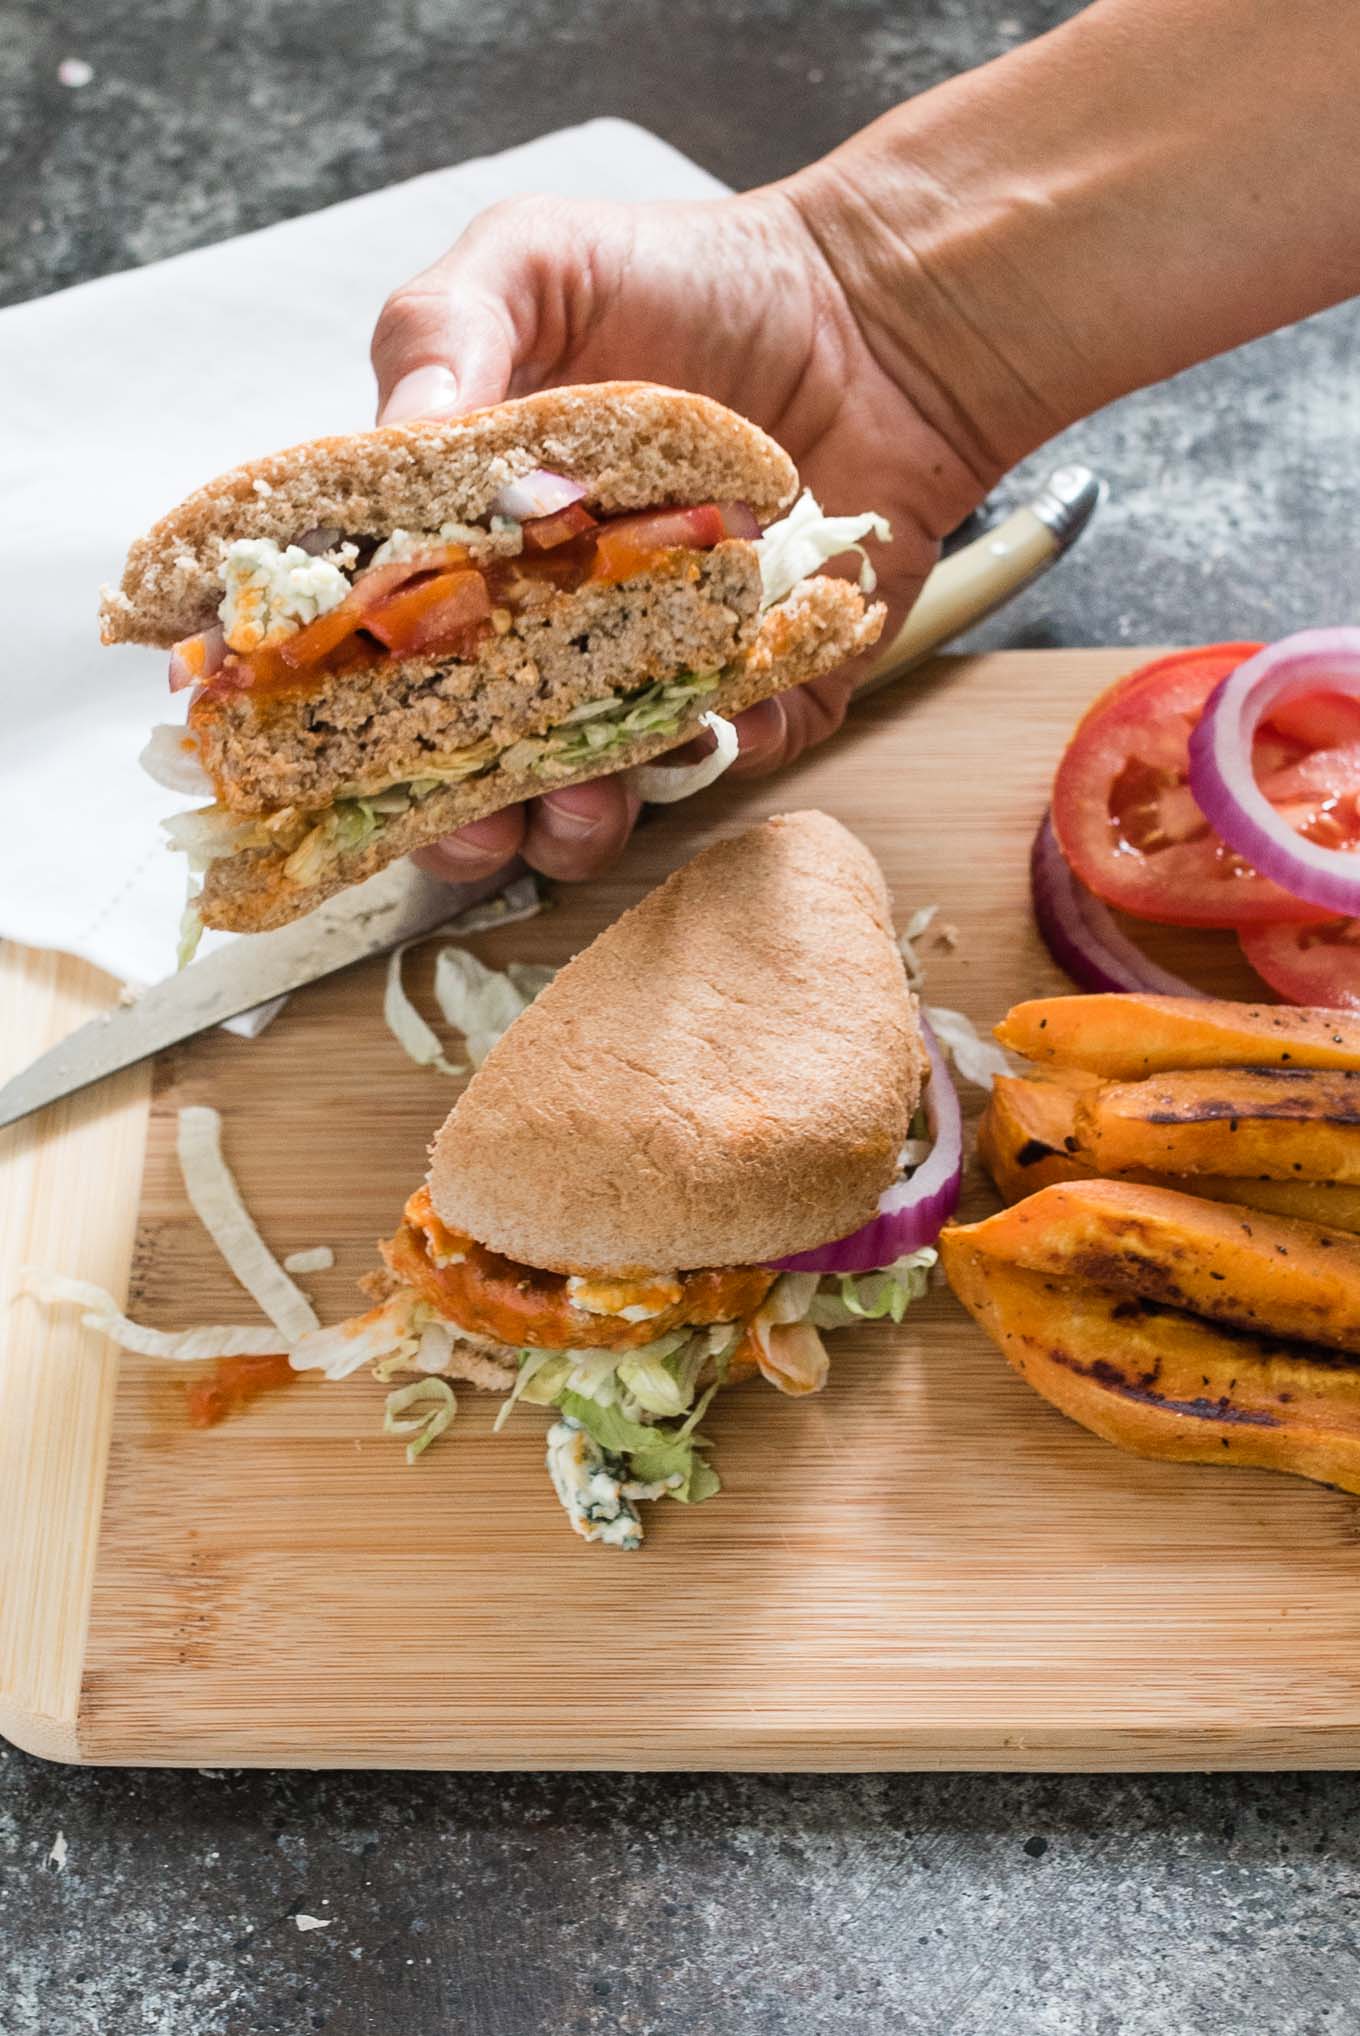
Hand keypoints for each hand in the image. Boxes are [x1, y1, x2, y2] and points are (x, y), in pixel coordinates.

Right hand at [371, 185, 994, 884]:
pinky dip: (723, 751)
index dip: (359, 714)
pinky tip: (721, 719)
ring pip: (601, 785)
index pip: (390, 653)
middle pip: (484, 754)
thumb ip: (443, 330)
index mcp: (476, 545)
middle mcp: (558, 621)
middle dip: (466, 809)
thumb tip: (405, 437)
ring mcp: (662, 664)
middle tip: (472, 818)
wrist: (871, 308)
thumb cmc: (693, 278)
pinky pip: (736, 750)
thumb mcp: (536, 262)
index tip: (349, 749)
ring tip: (580, 799)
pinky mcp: (767, 688)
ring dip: (577, 817)